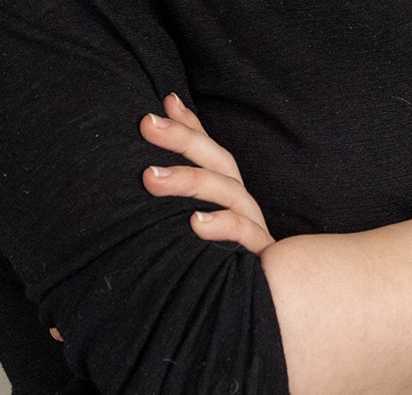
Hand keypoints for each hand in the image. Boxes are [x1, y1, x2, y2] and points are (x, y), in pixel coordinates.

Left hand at [140, 92, 276, 254]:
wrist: (265, 310)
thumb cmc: (218, 265)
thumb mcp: (192, 228)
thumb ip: (176, 193)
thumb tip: (149, 154)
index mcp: (227, 196)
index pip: (210, 152)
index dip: (190, 126)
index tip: (165, 101)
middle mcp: (243, 206)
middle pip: (219, 162)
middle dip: (184, 139)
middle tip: (146, 124)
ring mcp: (253, 229)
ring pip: (229, 193)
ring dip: (190, 181)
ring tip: (151, 178)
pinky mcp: (258, 259)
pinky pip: (244, 236)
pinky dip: (222, 225)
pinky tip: (195, 223)